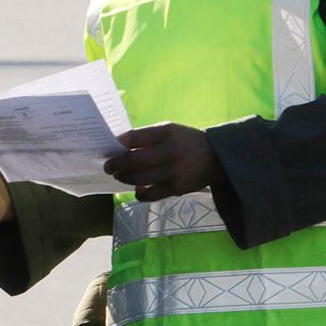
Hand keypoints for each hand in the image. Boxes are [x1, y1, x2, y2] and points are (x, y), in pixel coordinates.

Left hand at [103, 124, 219, 201]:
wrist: (217, 157)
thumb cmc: (186, 141)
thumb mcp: (170, 130)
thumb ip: (148, 136)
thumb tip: (120, 146)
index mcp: (166, 133)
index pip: (134, 137)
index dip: (119, 143)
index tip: (110, 147)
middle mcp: (170, 152)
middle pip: (134, 161)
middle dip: (116, 165)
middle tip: (108, 167)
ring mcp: (173, 172)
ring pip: (139, 179)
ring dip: (124, 178)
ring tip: (120, 176)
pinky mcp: (177, 189)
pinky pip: (151, 195)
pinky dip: (140, 193)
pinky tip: (137, 189)